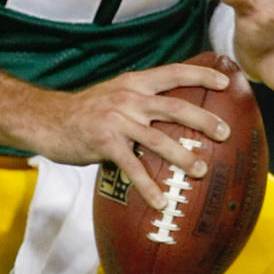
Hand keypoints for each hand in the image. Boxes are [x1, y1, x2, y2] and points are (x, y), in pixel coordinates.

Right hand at [35, 62, 230, 209]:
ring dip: (182, 156)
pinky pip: (132, 167)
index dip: (201, 74)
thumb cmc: (84, 111)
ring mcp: (117, 119)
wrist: (47, 119)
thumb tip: (171, 112)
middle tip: (224, 133)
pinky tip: (160, 200)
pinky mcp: (105, 142)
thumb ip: (140, 99)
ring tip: (200, 171)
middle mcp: (129, 98)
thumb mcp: (114, 93)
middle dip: (204, 120)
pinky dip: (148, 185)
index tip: (225, 80)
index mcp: (134, 83)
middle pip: (175, 107)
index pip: (174, 72)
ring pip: (159, 139)